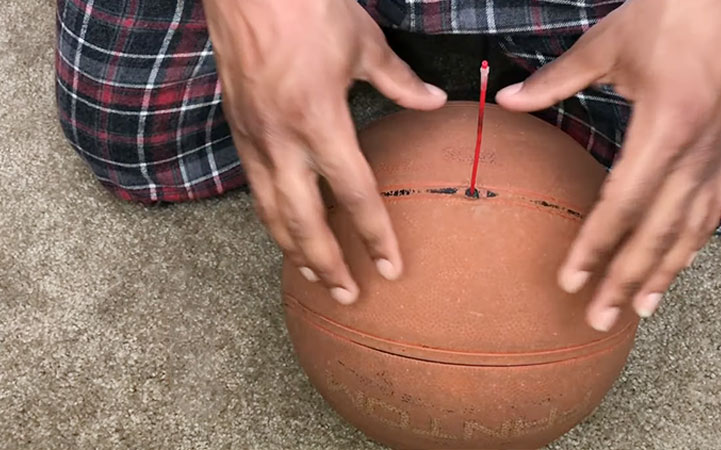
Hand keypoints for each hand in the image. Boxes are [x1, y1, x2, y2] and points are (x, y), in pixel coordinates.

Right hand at [203, 0, 446, 303]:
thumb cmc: (306, 6)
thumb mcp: (363, 43)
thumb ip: (399, 81)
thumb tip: (432, 101)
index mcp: (319, 121)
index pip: (354, 195)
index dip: (375, 236)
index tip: (391, 268)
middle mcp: (281, 140)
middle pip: (304, 221)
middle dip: (327, 264)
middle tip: (347, 296)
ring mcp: (253, 137)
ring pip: (270, 212)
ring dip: (294, 250)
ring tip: (315, 277)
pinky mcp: (236, 128)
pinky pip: (254, 187)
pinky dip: (271, 217)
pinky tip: (283, 228)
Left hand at [496, 0, 720, 330]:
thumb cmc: (674, 13)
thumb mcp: (607, 44)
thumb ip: (555, 81)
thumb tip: (506, 101)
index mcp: (663, 130)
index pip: (621, 207)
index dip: (593, 248)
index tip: (570, 281)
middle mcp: (695, 153)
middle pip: (656, 234)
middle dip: (625, 280)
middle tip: (599, 319)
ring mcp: (715, 154)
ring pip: (690, 230)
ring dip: (664, 273)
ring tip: (640, 308)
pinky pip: (711, 208)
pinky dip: (693, 241)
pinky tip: (680, 261)